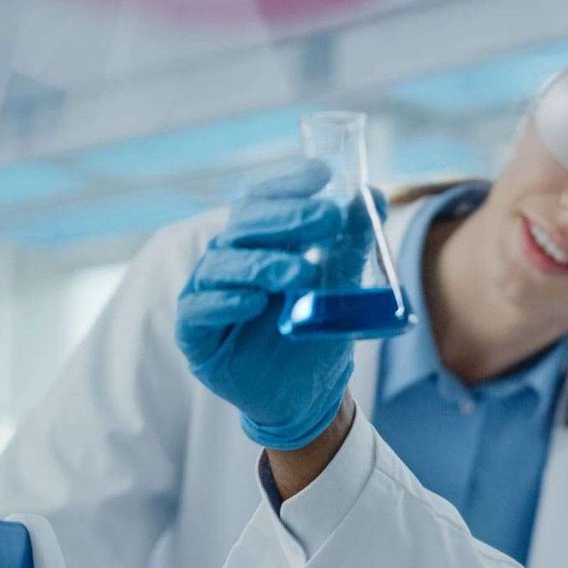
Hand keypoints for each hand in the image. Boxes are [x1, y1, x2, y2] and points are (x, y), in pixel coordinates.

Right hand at [176, 159, 370, 450]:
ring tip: (302, 272)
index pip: (263, 200)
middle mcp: (228, 260)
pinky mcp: (196, 334)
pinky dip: (225, 302)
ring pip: (223, 266)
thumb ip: (350, 242)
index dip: (287, 184)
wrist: (307, 394)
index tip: (321, 173)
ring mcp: (207, 294)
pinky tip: (253, 302)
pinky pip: (199, 310)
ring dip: (263, 264)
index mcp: (258, 241)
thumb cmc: (316, 332)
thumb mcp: (340, 285)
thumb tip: (371, 195)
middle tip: (325, 218)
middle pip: (244, 226)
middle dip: (286, 219)